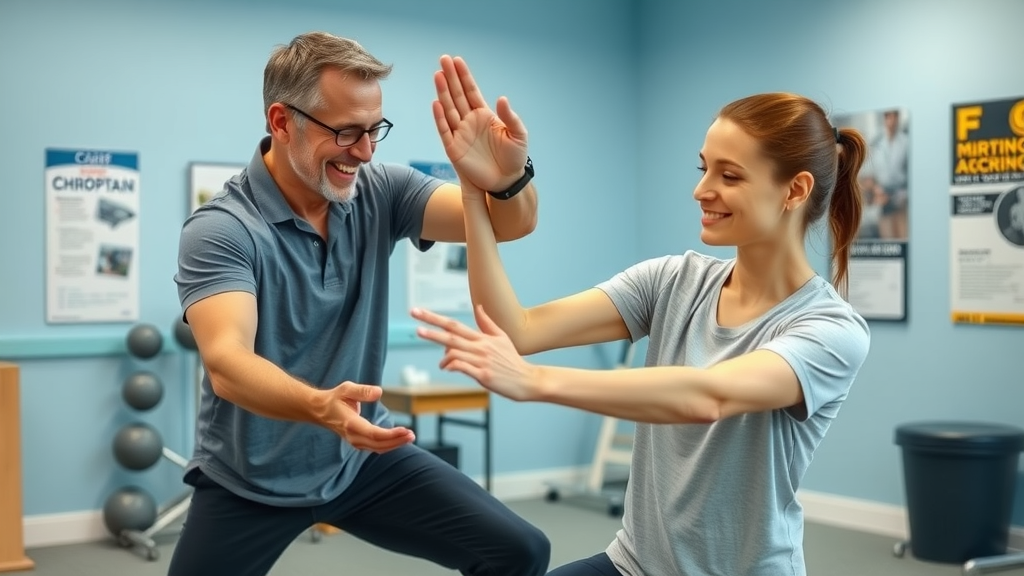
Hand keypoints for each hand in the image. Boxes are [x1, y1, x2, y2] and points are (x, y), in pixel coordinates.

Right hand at [320, 382, 414, 452]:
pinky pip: (376, 447)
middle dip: (397, 441)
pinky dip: (388, 445)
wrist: (320, 411)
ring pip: (378, 448)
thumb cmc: (335, 398)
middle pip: (378, 444)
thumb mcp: (347, 389)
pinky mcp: (358, 443)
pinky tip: (400, 439)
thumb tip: (379, 392)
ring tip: (410, 437)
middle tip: (412, 434)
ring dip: (395, 444)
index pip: (373, 434)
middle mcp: (353, 436)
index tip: (405, 430)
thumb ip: (362, 391)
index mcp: (350, 423)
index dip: (390, 434)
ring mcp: (355, 441)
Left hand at [412, 305, 538, 401]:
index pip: (454, 325)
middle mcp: (480, 347)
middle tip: (416, 329)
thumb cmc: (512, 360)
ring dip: (443, 357)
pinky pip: (461, 367)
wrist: (526, 380)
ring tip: (442, 363)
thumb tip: (477, 307)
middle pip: (451, 336)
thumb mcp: (502, 338)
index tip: (418, 313)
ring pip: (454, 352)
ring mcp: (482, 360)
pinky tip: (447, 367)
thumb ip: (487, 323)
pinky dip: (451, 365)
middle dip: (431, 332)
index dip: (435, 318)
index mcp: (482, 337)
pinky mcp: (483, 375)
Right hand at [432, 55, 528, 191]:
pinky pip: (445, 131)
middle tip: (443, 59)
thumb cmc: (514, 157)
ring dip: (443, 92)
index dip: (464, 76)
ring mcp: (460, 134)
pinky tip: (437, 103)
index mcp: (484, 115)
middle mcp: (469, 121)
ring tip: (437, 75)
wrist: (506, 181)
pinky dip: (440, 118)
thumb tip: (501, 98)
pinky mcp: (454, 149)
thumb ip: (510, 116)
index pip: (471, 91)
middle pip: (457, 95)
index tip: (457, 60)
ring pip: (449, 109)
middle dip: (450, 78)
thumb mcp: (518, 135)